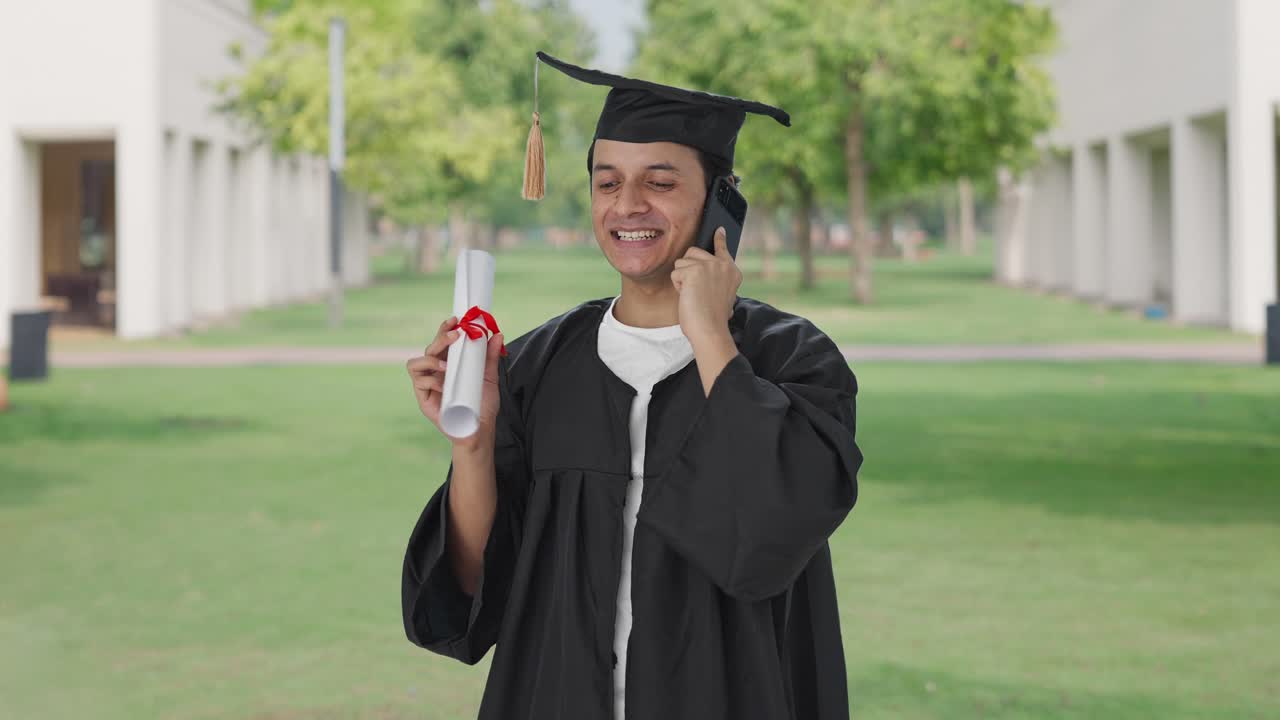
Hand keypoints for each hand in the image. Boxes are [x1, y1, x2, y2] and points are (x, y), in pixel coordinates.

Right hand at [406, 315, 504, 452]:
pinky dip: (431, 380)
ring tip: (446, 365)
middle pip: (430, 348)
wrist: (480, 429)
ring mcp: (428, 384)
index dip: (445, 329)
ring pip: (415, 363)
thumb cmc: (483, 404)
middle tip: (456, 335)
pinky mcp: (424, 399)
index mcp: (449, 364)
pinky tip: (444, 385)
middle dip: (441, 338)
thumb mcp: (489, 377)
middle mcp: (435, 371)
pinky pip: (419, 382)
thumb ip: (490, 357)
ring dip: (430, 359)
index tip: (456, 320)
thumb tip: (498, 334)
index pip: (442, 342)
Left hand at [671, 227, 740, 344]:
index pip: (722, 249)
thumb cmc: (713, 318)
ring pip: (681, 262)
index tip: (719, 229)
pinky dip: (677, 286)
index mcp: (732, 271)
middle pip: (693, 252)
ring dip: (682, 279)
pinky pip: (675, 273)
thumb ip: (717, 280)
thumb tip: (703, 274)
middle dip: (687, 270)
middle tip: (696, 290)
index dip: (719, 239)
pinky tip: (688, 297)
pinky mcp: (693, 270)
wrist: (710, 329)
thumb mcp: (722, 295)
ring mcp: (708, 266)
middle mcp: (722, 265)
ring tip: (693, 295)